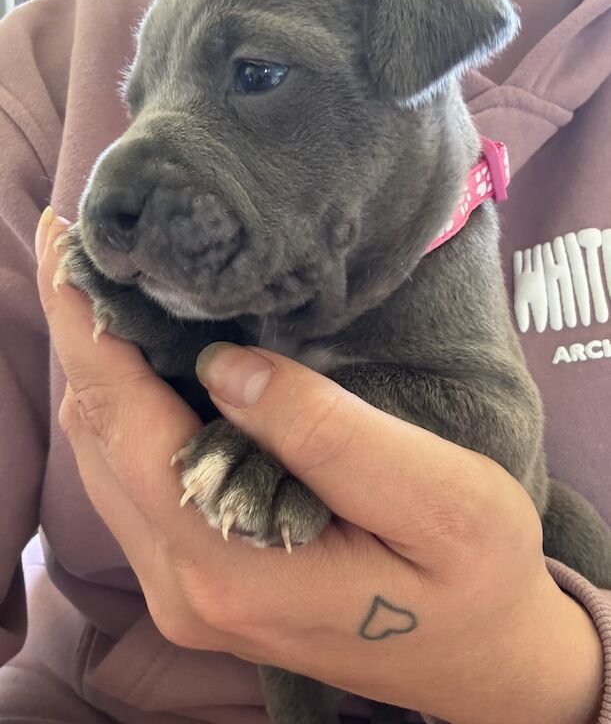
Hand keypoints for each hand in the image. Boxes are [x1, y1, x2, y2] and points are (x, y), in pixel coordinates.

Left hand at [36, 210, 602, 723]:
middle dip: (86, 340)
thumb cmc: (475, 579)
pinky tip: (157, 364)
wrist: (482, 657)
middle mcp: (184, 586)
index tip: (67, 243)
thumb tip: (224, 364)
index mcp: (228, 567)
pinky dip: (133, 412)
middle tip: (94, 250)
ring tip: (121, 293)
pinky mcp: (201, 580)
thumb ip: (324, 432)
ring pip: (108, 460)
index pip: (123, 427)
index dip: (88, 331)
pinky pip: (137, 481)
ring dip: (105, 373)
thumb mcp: (436, 500)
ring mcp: (185, 590)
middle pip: (99, 441)